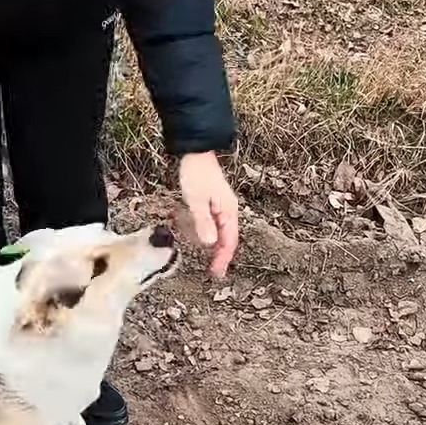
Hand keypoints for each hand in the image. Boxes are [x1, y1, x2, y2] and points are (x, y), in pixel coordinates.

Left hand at [176, 151, 239, 278]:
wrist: (196, 152)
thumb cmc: (196, 174)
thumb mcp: (197, 200)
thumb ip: (203, 222)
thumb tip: (211, 244)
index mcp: (228, 211)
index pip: (229, 241)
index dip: (223, 258)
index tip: (216, 272)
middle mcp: (229, 210)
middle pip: (228, 238)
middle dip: (222, 256)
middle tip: (214, 272)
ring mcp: (223, 206)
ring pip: (223, 232)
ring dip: (217, 247)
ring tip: (210, 261)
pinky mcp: (215, 202)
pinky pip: (216, 224)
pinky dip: (211, 235)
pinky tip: (204, 240)